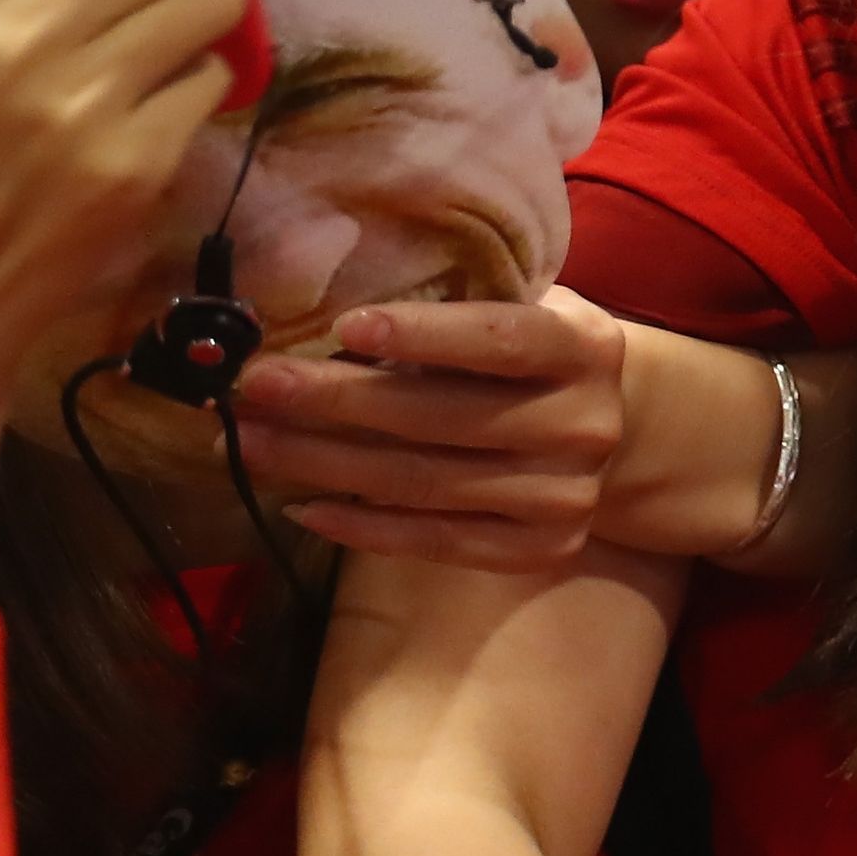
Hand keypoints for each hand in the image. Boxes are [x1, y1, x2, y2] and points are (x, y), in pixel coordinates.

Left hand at [230, 289, 626, 567]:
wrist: (606, 431)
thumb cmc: (534, 358)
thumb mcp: (525, 310)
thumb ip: (461, 308)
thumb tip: (328, 320)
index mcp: (586, 348)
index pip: (502, 339)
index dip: (424, 334)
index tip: (344, 325)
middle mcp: (586, 425)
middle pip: (443, 417)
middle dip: (335, 401)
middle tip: (254, 386)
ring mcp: (565, 494)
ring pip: (423, 482)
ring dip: (324, 463)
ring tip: (250, 442)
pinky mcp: (541, 547)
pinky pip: (434, 541)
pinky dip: (361, 526)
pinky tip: (303, 505)